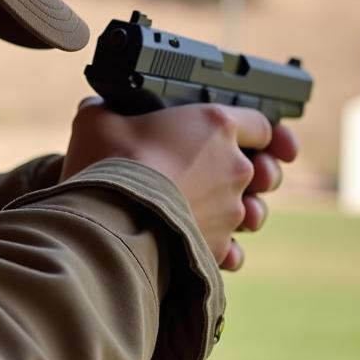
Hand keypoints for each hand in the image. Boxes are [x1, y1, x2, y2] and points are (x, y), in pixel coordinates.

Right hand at [61, 99, 297, 270]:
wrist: (109, 223)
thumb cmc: (109, 166)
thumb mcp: (97, 122)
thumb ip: (104, 111)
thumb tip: (96, 110)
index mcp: (215, 125)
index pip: (260, 123)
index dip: (255, 130)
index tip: (248, 137)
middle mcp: (234, 167)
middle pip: (264, 169)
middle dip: (255, 173)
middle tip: (225, 174)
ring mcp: (230, 210)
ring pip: (252, 212)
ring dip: (239, 211)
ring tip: (212, 211)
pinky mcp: (217, 246)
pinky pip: (231, 248)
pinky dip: (220, 247)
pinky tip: (202, 242)